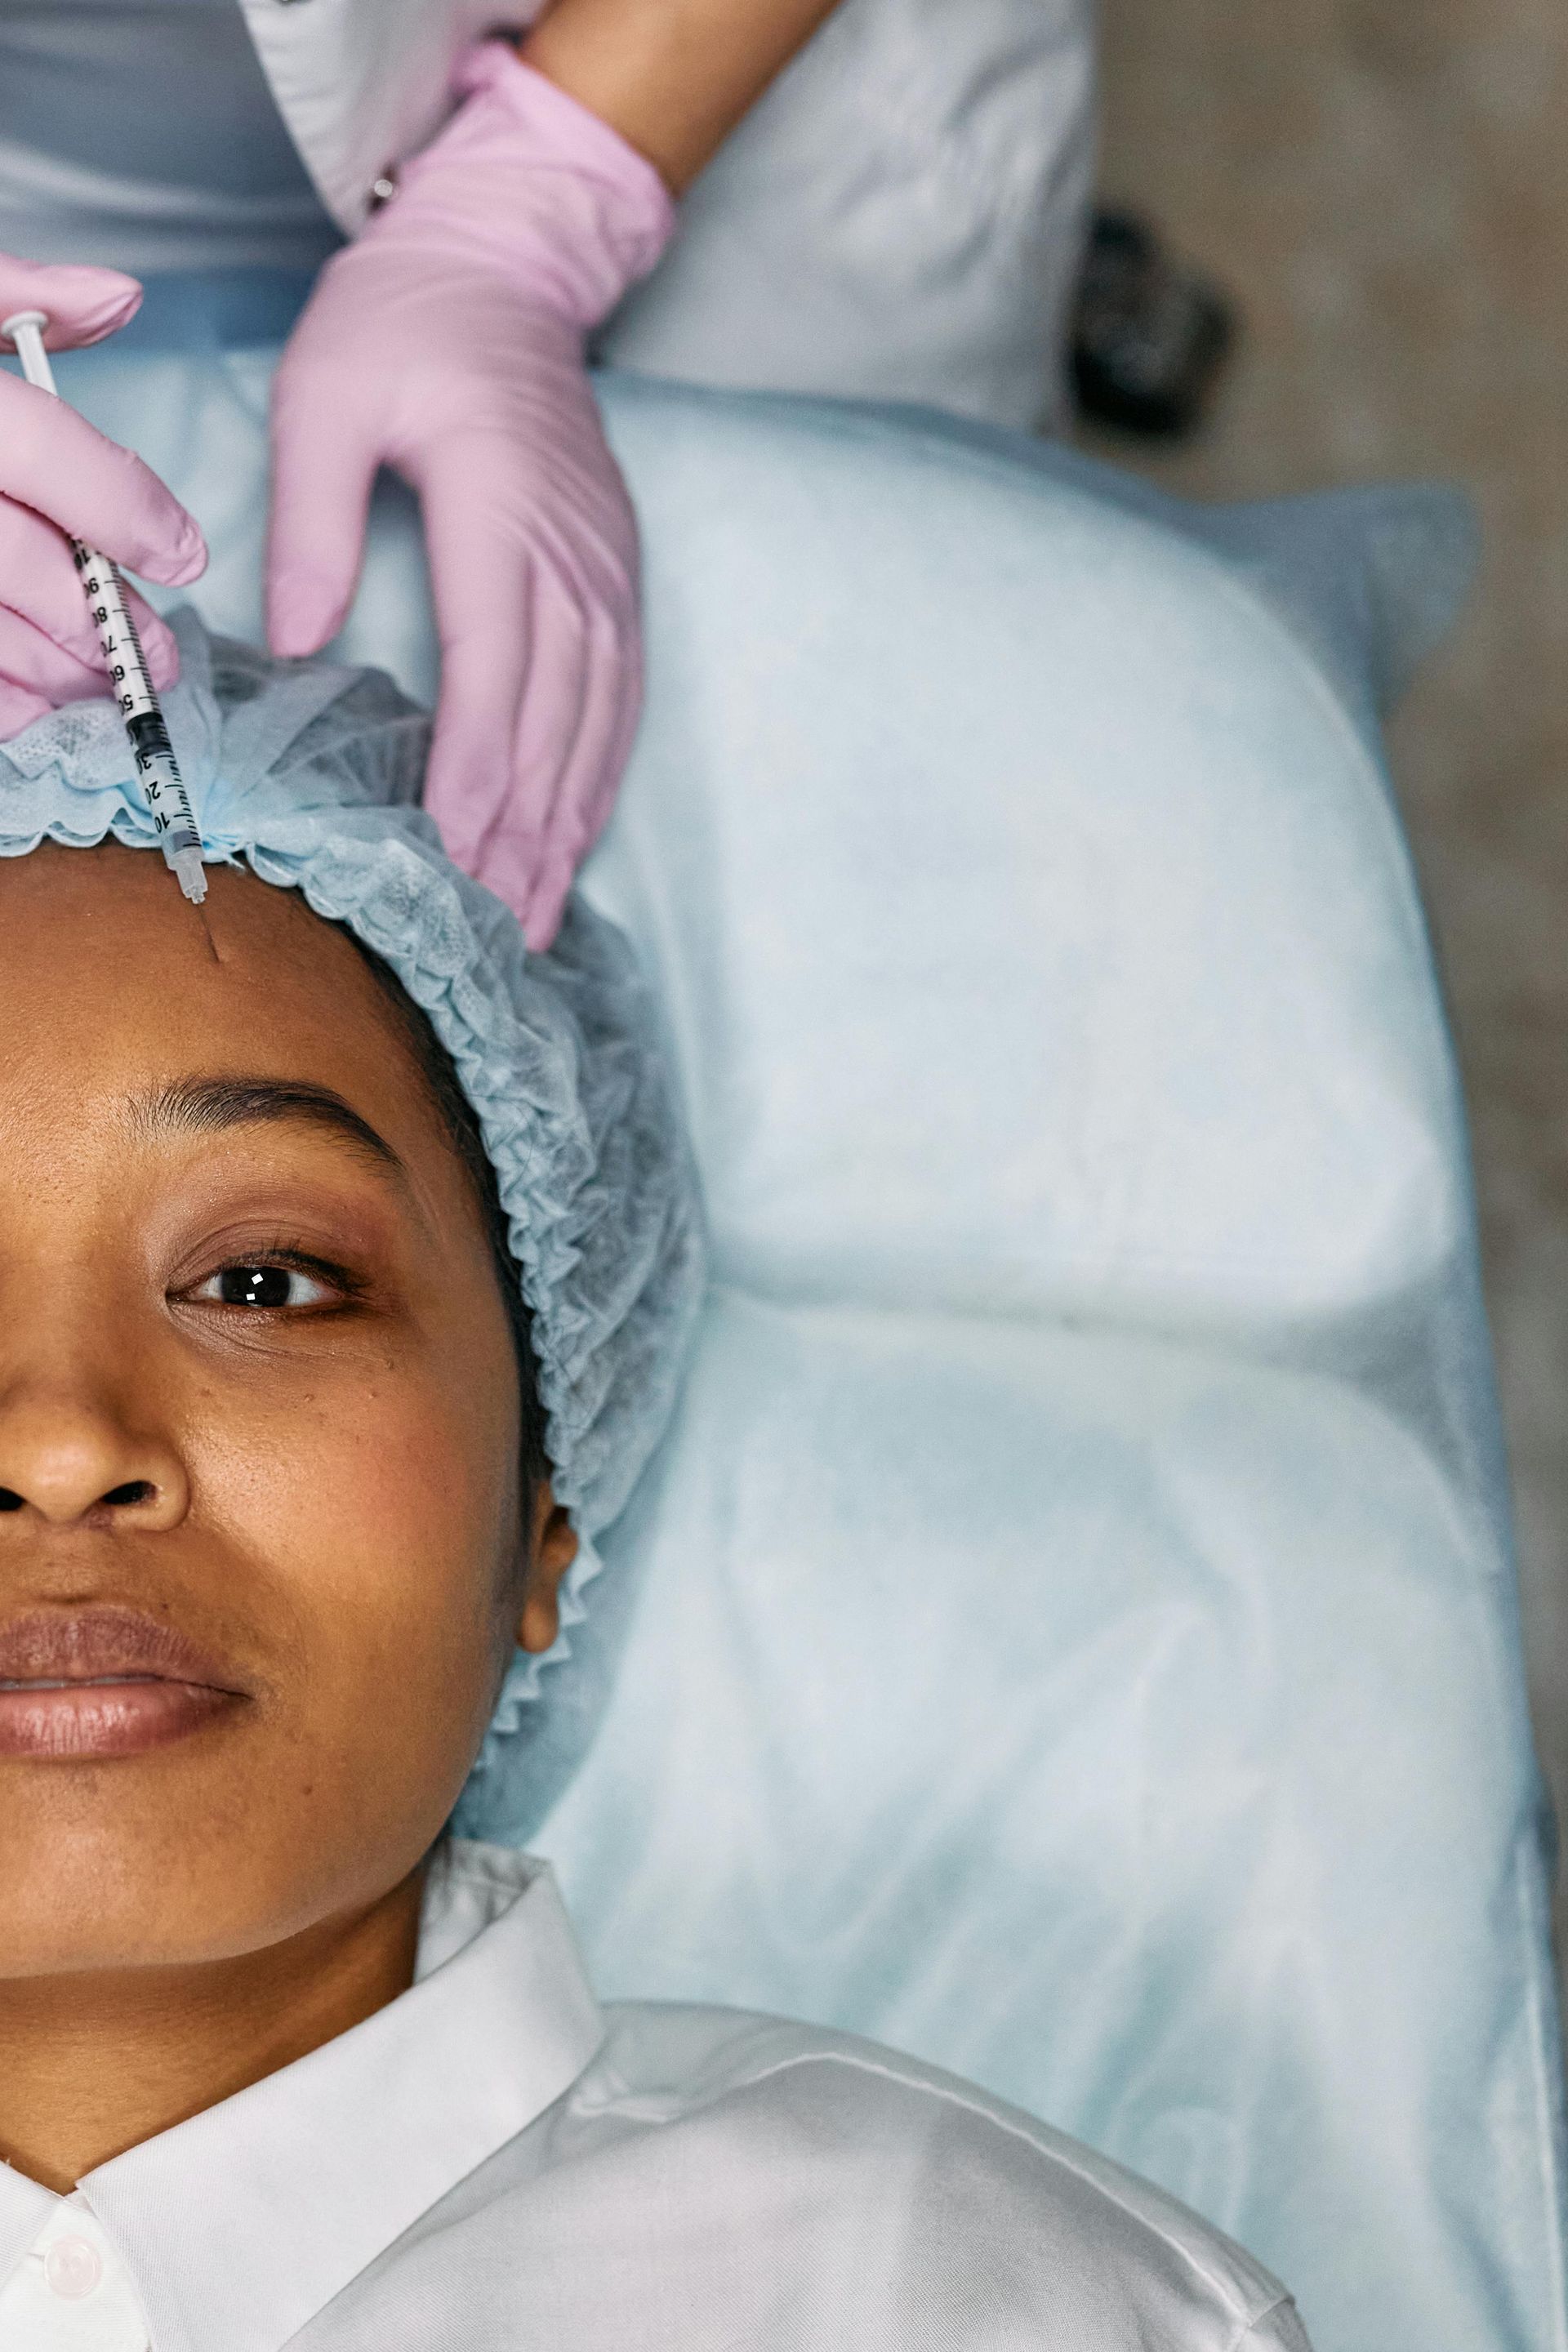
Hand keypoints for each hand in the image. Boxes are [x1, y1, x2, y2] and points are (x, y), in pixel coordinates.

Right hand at [0, 256, 206, 738]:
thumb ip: (11, 292)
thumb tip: (119, 297)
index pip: (36, 446)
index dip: (124, 506)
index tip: (183, 554)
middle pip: (13, 557)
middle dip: (96, 617)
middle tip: (150, 650)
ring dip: (46, 672)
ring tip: (94, 684)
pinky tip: (22, 706)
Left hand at [266, 45, 673, 949]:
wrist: (504, 267)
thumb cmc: (405, 324)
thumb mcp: (325, 393)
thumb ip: (312, 519)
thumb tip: (299, 645)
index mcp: (501, 505)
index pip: (496, 664)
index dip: (480, 770)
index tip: (458, 853)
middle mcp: (571, 550)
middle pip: (554, 716)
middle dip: (523, 832)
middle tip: (492, 927)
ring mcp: (607, 569)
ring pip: (596, 722)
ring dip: (566, 825)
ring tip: (532, 913)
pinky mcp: (617, 578)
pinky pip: (620, 699)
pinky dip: (597, 778)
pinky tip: (573, 839)